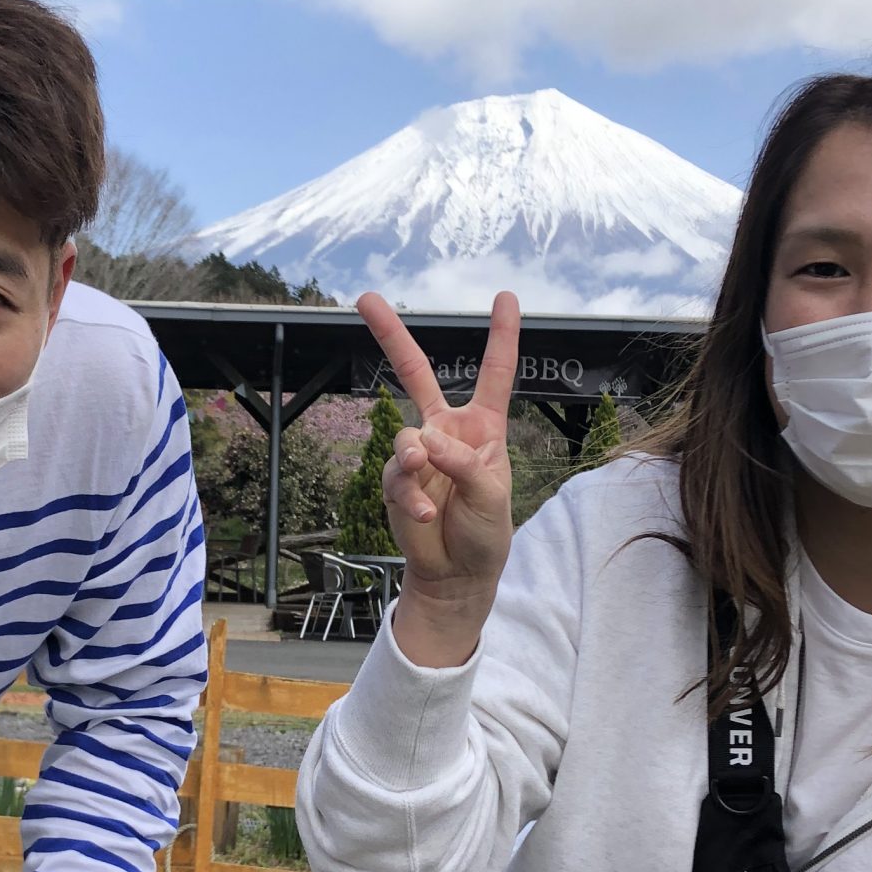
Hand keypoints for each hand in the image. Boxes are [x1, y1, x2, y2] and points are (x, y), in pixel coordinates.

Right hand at [355, 290, 519, 664]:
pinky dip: (411, 497)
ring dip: (416, 465)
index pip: (494, 373)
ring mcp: (418, 455)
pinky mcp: (396, 481)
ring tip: (429, 496)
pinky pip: (396, 477)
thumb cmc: (486, 531)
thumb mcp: (491, 494)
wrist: (457, 574)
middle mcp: (447, 431)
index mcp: (483, 427)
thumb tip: (425, 442)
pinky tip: (425, 516)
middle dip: (390, 335)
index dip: (501, 335)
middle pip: (415, 373)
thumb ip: (464, 463)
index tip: (506, 296)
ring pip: (405, 439)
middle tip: (365, 299)